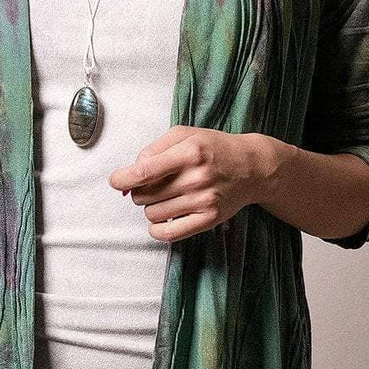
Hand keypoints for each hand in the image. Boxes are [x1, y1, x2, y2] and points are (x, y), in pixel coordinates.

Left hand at [108, 125, 285, 240]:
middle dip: (140, 191)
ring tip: (166, 197)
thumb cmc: (214, 149)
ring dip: (151, 207)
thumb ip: (153, 149)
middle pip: (144, 196)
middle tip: (153, 185)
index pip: (144, 171)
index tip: (117, 181)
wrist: (252, 168)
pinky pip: (169, 233)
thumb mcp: (184, 135)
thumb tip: (130, 174)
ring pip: (153, 214)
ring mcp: (203, 201)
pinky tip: (163, 218)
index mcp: (189, 153)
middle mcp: (196, 178)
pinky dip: (158, 228)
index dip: (123, 179)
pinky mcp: (208, 219)